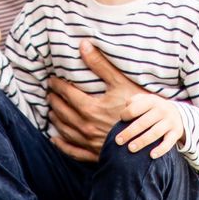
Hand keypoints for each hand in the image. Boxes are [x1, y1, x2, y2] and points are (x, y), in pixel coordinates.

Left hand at [47, 41, 139, 160]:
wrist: (149, 139)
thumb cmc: (137, 110)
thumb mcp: (121, 83)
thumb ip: (101, 64)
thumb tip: (83, 45)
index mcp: (89, 108)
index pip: (66, 94)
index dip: (57, 85)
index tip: (52, 80)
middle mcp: (85, 126)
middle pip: (62, 112)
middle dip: (54, 101)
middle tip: (49, 94)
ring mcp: (88, 142)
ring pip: (64, 130)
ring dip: (55, 120)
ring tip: (51, 112)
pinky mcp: (94, 154)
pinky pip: (72, 151)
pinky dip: (62, 145)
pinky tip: (55, 140)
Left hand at [119, 91, 185, 157]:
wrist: (177, 113)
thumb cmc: (152, 109)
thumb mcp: (145, 100)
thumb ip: (133, 102)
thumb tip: (124, 114)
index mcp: (151, 101)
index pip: (135, 108)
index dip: (126, 115)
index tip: (121, 120)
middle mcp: (162, 110)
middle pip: (143, 123)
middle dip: (129, 132)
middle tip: (118, 141)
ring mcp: (170, 122)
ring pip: (155, 133)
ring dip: (142, 141)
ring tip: (130, 148)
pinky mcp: (176, 132)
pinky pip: (169, 142)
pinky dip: (161, 149)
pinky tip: (151, 156)